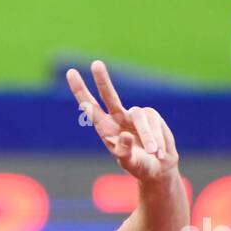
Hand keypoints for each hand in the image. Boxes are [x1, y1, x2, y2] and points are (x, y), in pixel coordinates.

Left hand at [66, 61, 178, 181]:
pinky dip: (157, 137)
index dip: (81, 92)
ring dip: (149, 137)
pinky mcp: (150, 115)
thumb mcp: (129, 162)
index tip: (71, 74)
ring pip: (140, 118)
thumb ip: (124, 151)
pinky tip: (159, 151)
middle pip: (109, 96)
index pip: (90, 108)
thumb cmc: (139, 165)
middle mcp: (118, 118)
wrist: (159, 167)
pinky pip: (153, 122)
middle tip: (96, 63)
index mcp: (105, 129)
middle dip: (103, 80)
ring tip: (154, 153)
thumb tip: (125, 134)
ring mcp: (134, 115)